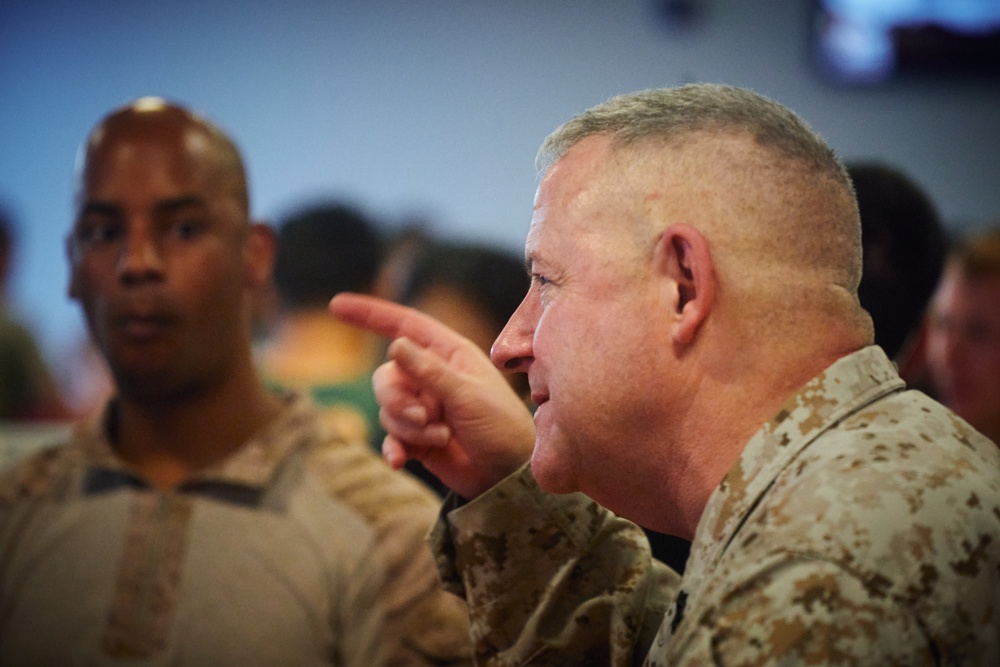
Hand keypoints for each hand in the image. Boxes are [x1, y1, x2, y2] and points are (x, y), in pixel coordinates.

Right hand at [330, 293, 535, 498]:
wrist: (510, 475)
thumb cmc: (501, 427)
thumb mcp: (468, 395)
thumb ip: (430, 372)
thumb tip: (395, 345)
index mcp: (448, 354)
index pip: (404, 325)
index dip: (370, 314)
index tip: (336, 305)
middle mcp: (432, 376)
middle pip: (386, 377)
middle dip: (397, 400)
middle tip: (424, 417)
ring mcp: (423, 407)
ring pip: (387, 409)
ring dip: (408, 427)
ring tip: (441, 437)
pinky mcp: (418, 437)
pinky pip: (391, 436)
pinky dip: (394, 447)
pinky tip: (401, 461)